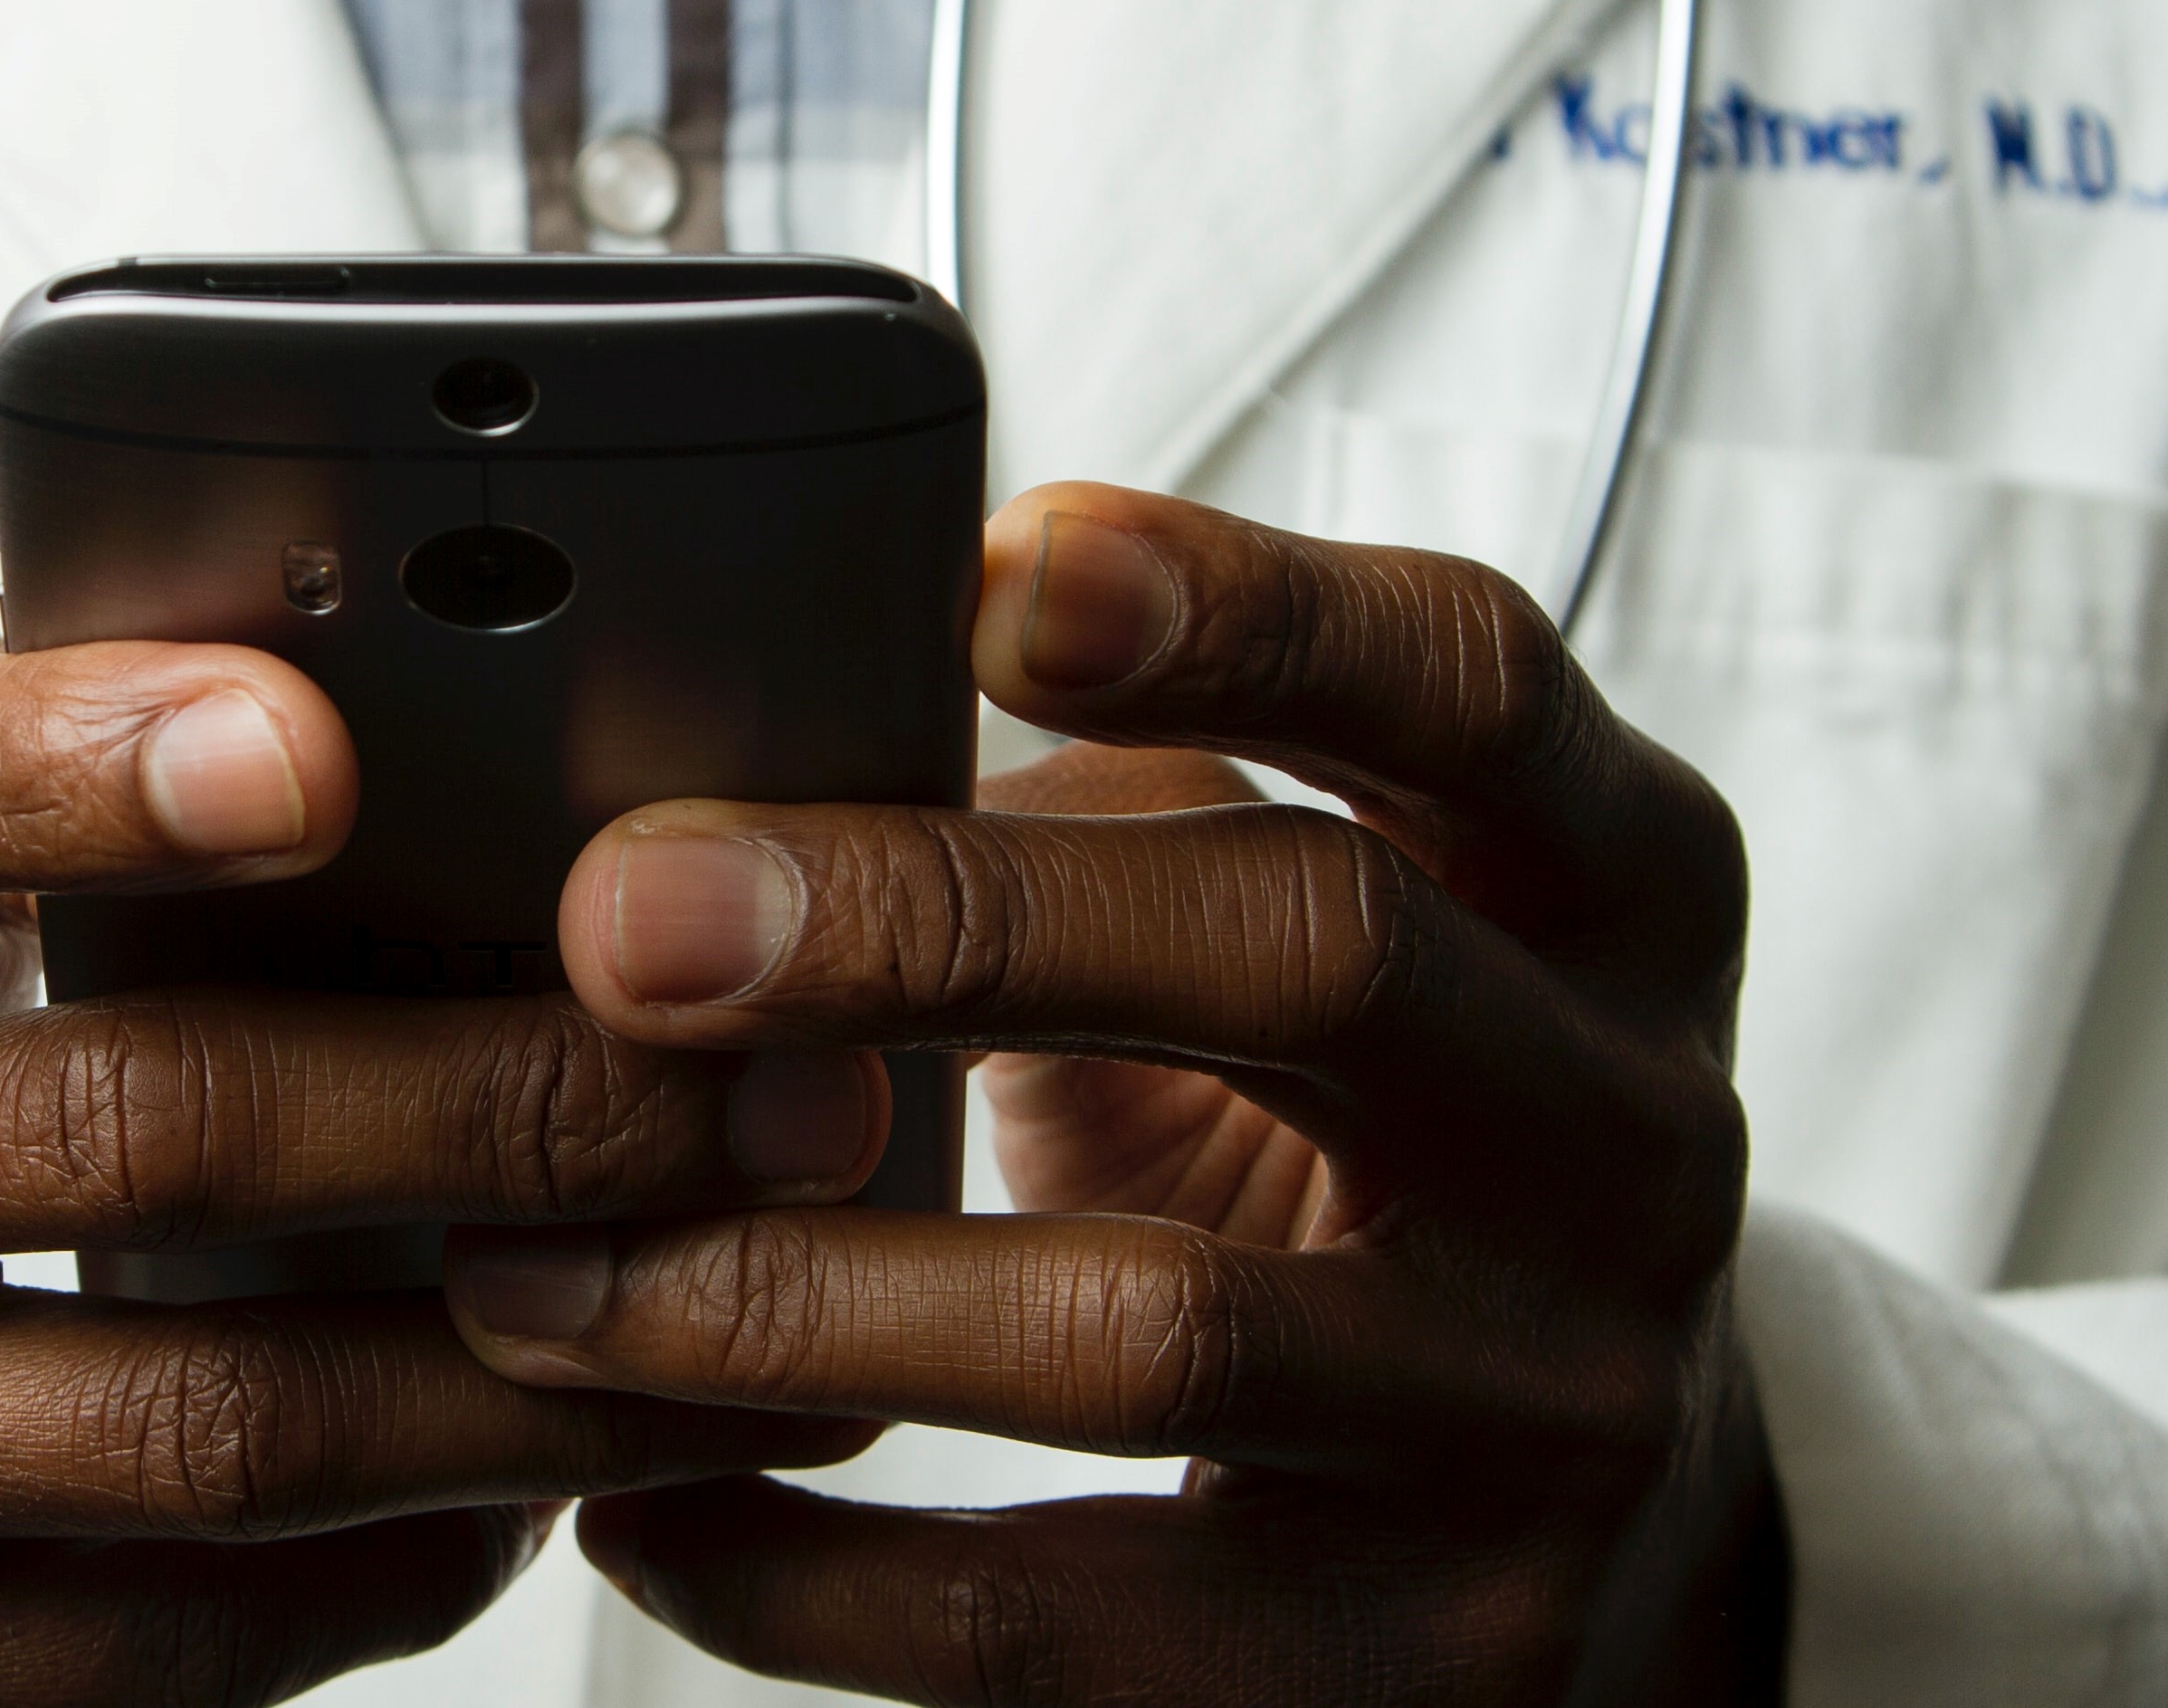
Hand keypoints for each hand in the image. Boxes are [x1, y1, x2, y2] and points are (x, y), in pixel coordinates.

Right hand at [0, 596, 883, 1706]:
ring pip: (189, 1428)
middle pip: (114, 1134)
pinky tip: (563, 1465)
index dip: (70, 765)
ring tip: (760, 1288)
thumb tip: (334, 670)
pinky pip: (152, 1637)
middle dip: (498, 1102)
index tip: (319, 750)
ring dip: (526, 1365)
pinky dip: (396, 1556)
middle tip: (770, 1072)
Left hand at [442, 487, 1775, 1706]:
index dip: (1243, 606)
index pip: (1470, 683)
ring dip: (792, 1287)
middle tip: (631, 918)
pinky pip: (1067, 1629)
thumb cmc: (1383, 1137)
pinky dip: (810, 1573)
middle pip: (1317, 954)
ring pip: (1151, 1329)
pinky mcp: (1430, 1666)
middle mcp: (1629, 1136)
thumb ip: (1126, 805)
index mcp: (1613, 888)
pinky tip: (636, 1501)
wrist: (1627, 1521)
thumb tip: (744, 736)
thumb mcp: (1342, 922)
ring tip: (538, 1262)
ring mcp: (1548, 1415)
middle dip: (938, 919)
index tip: (984, 568)